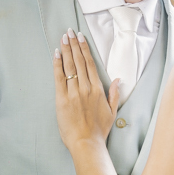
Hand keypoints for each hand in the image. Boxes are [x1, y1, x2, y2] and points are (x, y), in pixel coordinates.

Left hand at [53, 29, 120, 150]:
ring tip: (63, 37)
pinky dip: (57, 64)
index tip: (81, 38)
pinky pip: (59, 78)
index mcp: (98, 90)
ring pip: (70, 66)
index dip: (85, 49)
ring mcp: (73, 93)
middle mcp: (86, 88)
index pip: (90, 64)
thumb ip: (114, 94)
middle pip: (79, 61)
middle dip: (74, 44)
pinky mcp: (62, 99)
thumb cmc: (99, 130)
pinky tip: (56, 54)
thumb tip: (117, 79)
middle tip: (69, 31)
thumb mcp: (112, 112)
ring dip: (66, 50)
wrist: (87, 143)